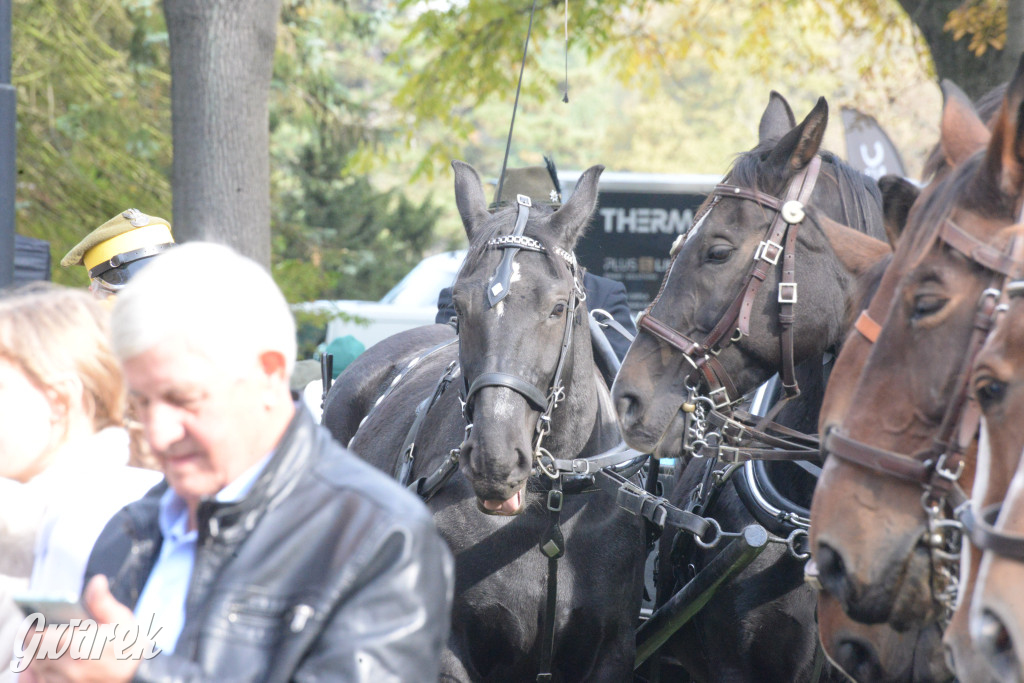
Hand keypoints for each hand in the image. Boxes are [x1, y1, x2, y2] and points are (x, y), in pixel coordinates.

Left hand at [18, 575, 148, 682]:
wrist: (137, 676)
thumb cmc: (128, 645)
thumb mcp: (121, 620)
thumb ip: (102, 602)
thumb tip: (97, 581)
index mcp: (84, 647)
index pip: (40, 637)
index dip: (32, 629)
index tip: (33, 623)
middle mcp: (72, 669)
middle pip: (34, 652)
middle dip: (33, 641)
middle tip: (38, 633)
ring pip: (34, 667)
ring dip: (36, 656)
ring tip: (45, 646)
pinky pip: (37, 681)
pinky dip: (36, 672)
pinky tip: (42, 665)